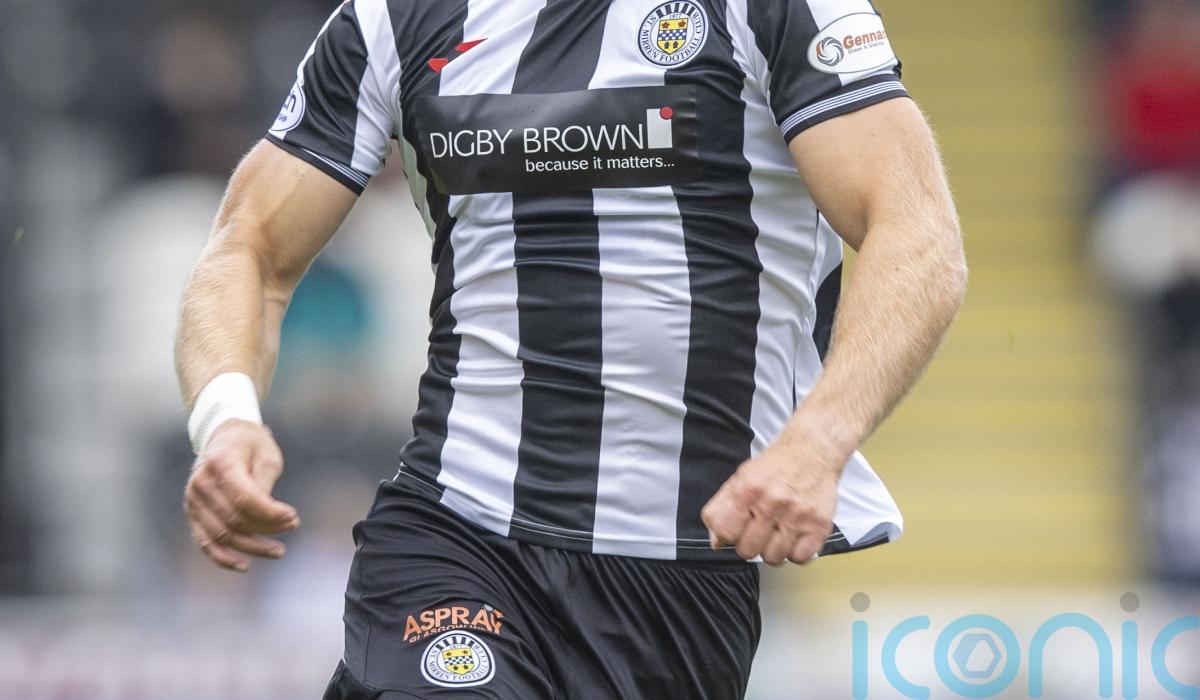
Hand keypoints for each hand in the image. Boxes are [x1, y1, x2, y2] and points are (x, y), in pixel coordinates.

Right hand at [184, 419, 298, 571]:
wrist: (225, 436)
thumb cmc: (252, 445)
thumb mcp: (267, 455)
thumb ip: (265, 484)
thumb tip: (270, 516)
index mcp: (221, 463)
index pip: (244, 498)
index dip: (270, 513)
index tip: (293, 516)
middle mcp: (202, 482)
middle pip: (235, 519)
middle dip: (267, 528)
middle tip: (293, 526)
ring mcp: (193, 499)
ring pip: (222, 534)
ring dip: (252, 547)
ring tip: (278, 551)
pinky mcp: (192, 512)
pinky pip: (205, 541)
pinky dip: (222, 557)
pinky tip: (244, 566)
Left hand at [701, 436, 841, 565]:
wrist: (812, 451)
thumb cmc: (774, 467)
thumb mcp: (740, 478)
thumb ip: (722, 508)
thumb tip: (716, 542)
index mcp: (747, 489)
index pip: (725, 531)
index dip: (727, 536)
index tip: (736, 531)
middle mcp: (772, 503)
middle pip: (748, 550)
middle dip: (749, 544)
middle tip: (758, 532)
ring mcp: (797, 516)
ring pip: (773, 558)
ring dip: (772, 550)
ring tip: (777, 534)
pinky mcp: (819, 526)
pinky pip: (800, 558)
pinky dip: (795, 552)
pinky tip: (794, 538)